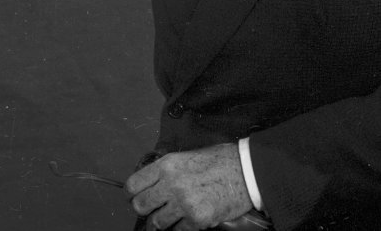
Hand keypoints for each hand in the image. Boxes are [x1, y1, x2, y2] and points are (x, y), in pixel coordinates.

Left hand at [125, 143, 252, 229]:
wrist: (247, 171)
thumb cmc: (221, 159)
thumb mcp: (190, 155)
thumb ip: (170, 169)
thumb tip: (154, 182)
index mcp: (168, 164)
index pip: (133, 185)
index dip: (133, 193)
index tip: (137, 196)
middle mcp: (172, 183)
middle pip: (140, 206)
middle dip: (146, 208)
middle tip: (156, 207)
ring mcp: (183, 203)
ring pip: (157, 223)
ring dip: (164, 220)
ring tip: (176, 213)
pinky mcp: (196, 219)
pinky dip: (182, 227)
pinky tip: (191, 217)